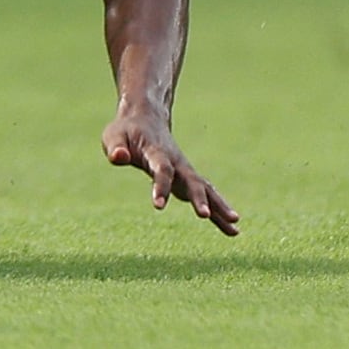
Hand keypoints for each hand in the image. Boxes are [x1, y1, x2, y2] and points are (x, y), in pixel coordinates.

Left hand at [102, 107, 239, 235]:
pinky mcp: (187, 180)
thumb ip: (116, 147)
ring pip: (205, 188)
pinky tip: (232, 230)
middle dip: (198, 198)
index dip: (160, 187)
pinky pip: (206, 196)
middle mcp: (176, 162)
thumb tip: (118, 157)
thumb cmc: (126, 131)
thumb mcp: (114, 136)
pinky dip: (218, 212)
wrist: (146, 119)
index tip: (158, 206)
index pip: (161, 170)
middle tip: (205, 215)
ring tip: (235, 225)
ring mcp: (185, 171)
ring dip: (218, 205)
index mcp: (157, 153)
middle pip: (191, 180)